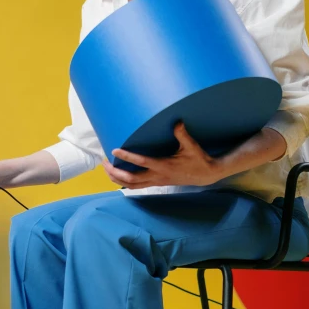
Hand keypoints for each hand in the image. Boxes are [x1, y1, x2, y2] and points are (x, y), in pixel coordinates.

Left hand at [102, 122, 220, 188]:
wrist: (205, 174)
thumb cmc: (198, 159)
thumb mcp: (191, 146)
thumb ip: (182, 135)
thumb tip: (177, 122)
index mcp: (163, 166)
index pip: (141, 163)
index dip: (127, 157)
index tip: (114, 150)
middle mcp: (157, 176)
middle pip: (129, 180)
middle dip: (114, 172)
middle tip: (104, 162)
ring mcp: (156, 181)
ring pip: (131, 186)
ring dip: (116, 179)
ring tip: (106, 169)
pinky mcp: (156, 183)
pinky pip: (136, 186)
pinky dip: (124, 182)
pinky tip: (118, 175)